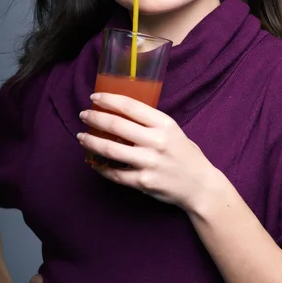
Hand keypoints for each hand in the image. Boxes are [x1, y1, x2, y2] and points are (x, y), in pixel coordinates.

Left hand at [77, 93, 222, 211]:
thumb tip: (119, 113)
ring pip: (110, 149)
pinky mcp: (143, 182)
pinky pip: (114, 173)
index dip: (109, 99)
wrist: (200, 186)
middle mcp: (156, 141)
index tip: (95, 97)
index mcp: (164, 124)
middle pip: (116, 125)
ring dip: (91, 141)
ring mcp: (149, 163)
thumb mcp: (173, 131)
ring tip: (82, 137)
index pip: (130, 106)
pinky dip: (100, 166)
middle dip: (95, 118)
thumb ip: (150, 123)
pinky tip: (93, 161)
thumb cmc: (185, 155)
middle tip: (84, 115)